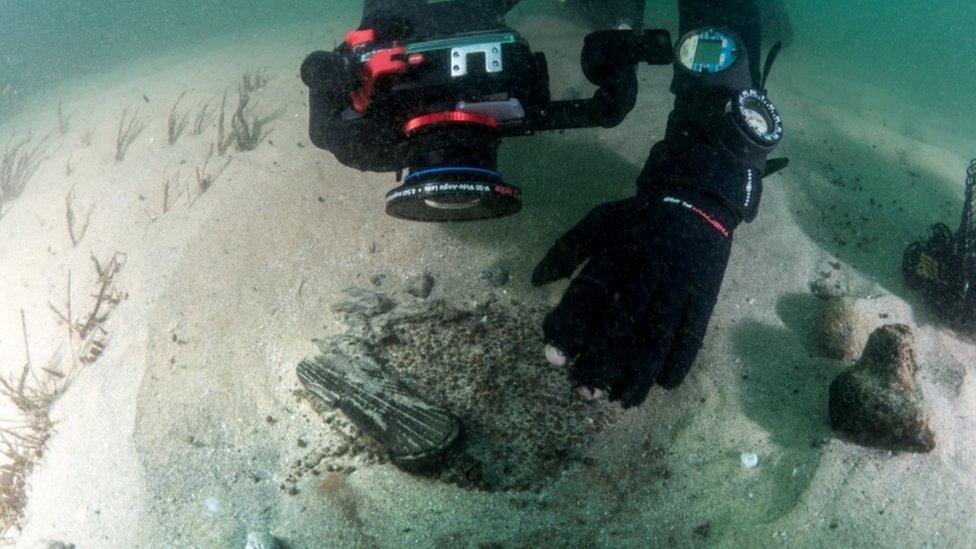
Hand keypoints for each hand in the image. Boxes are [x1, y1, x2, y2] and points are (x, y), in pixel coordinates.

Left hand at [532, 190, 734, 406]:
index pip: (589, 294)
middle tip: (584, 391)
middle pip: (623, 323)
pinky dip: (679, 361)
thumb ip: (566, 250)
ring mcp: (678, 284)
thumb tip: (536, 281)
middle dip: (603, 362)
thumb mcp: (598, 221)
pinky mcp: (704, 296)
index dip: (570, 327)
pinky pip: (692, 333)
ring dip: (638, 373)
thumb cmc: (637, 218)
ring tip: (620, 399)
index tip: (555, 358)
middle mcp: (646, 270)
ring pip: (658, 335)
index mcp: (616, 251)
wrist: (696, 201)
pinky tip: (662, 384)